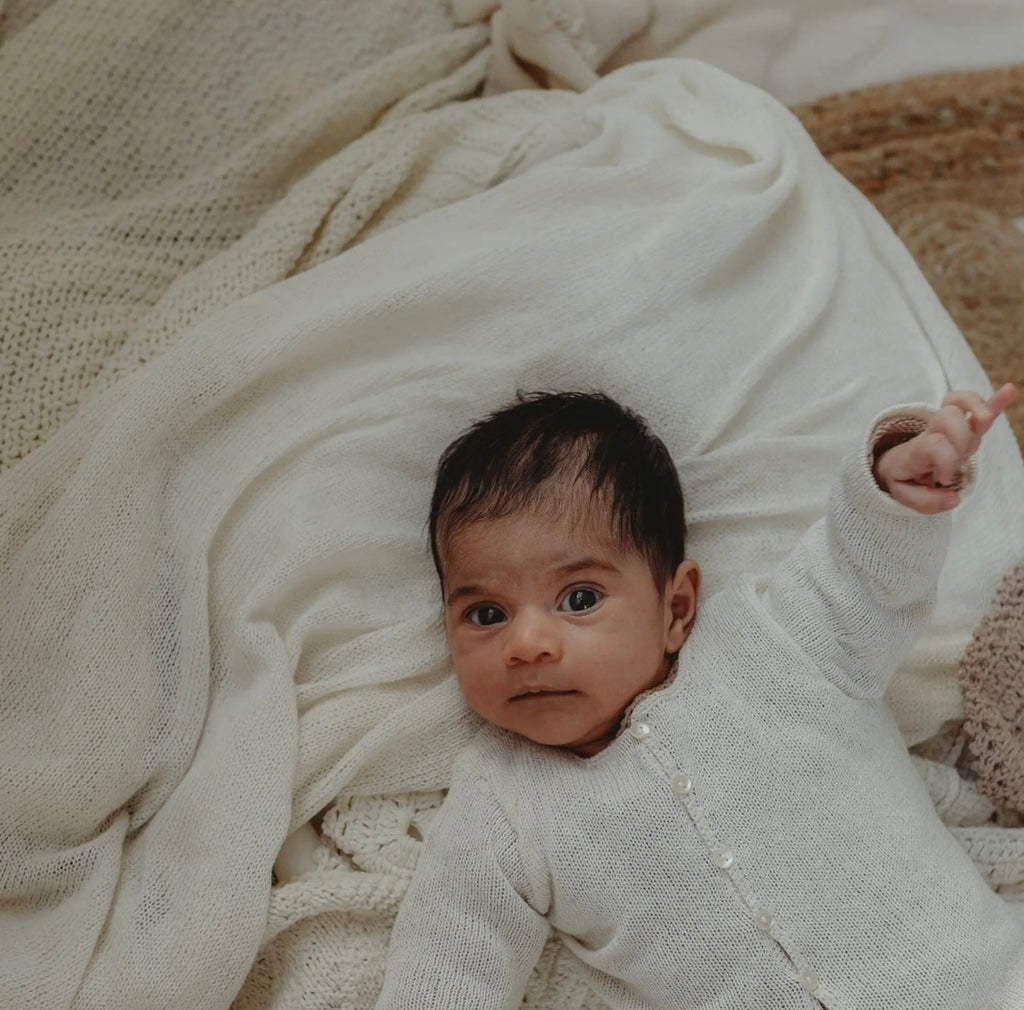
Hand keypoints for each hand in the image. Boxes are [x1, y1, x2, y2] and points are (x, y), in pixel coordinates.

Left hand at [874, 383, 1016, 513]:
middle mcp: (932, 433)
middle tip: (959, 459)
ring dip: (977, 409)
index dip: (946, 461)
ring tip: (983, 418)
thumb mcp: (903, 495)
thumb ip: (926, 502)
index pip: (935, 445)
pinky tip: (1009, 390)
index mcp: (917, 450)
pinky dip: (993, 401)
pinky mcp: (961, 426)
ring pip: (960, 406)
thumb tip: (954, 499)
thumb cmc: (903, 478)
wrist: (894, 464)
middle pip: (949, 418)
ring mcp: (946, 427)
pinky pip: (974, 407)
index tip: (944, 479)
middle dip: (961, 436)